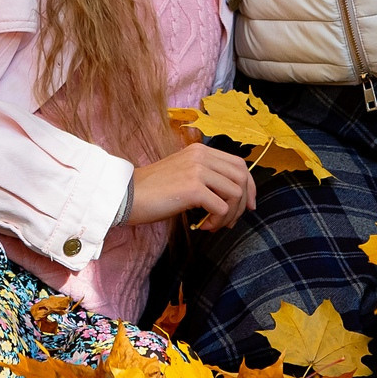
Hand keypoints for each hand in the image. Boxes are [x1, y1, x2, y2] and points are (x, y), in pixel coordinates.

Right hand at [128, 142, 258, 231]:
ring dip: (229, 215)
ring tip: (213, 225)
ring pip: (235, 193)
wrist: (127, 196)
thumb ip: (206, 177)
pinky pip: (222, 208)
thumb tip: (233, 196)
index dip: (249, 186)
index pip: (238, 164)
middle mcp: (201, 156)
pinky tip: (202, 227)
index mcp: (200, 151)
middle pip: (242, 178)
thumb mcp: (183, 174)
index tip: (248, 205)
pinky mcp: (193, 188)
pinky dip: (217, 222)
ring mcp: (198, 170)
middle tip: (232, 221)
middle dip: (243, 203)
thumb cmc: (153, 191)